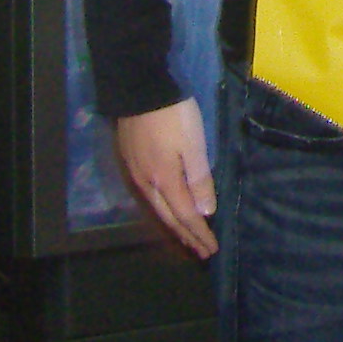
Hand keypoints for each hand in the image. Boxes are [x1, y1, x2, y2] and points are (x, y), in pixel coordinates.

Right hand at [112, 98, 216, 259]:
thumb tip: (204, 213)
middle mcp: (147, 185)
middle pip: (169, 218)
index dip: (199, 233)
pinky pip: (149, 198)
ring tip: (187, 238)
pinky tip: (168, 211)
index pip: (185, 216)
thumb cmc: (173, 116)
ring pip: (157, 210)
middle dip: (187, 236)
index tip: (211, 249)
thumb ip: (199, 179)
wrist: (140, 90)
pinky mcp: (131, 163)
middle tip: (201, 251)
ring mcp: (136, 175)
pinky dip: (164, 211)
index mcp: (165, 181)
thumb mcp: (193, 145)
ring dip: (175, 226)